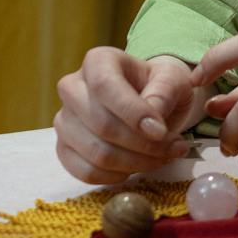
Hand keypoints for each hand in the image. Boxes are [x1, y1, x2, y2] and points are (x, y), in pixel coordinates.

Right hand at [54, 47, 202, 184]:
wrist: (150, 103)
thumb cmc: (160, 87)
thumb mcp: (173, 79)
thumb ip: (165, 92)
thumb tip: (151, 118)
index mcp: (98, 61)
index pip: (105, 86)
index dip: (133, 113)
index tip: (161, 132)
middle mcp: (72, 87)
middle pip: (101, 124)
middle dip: (142, 144)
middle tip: (174, 148)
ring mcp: (64, 120)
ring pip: (95, 153)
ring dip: (135, 163)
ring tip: (163, 157)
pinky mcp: (64, 149)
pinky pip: (86, 172)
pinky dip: (117, 176)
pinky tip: (137, 167)